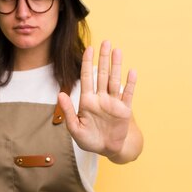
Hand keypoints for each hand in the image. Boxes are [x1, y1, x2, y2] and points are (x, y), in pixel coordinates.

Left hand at [57, 40, 135, 158]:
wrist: (108, 149)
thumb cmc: (90, 140)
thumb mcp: (75, 128)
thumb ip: (68, 111)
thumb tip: (60, 94)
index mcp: (87, 101)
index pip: (87, 78)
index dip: (88, 63)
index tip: (89, 48)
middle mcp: (101, 98)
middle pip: (102, 74)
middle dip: (103, 58)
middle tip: (106, 42)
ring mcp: (113, 103)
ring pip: (114, 80)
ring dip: (116, 66)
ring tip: (117, 51)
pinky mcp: (124, 110)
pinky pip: (127, 94)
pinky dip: (129, 83)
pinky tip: (131, 71)